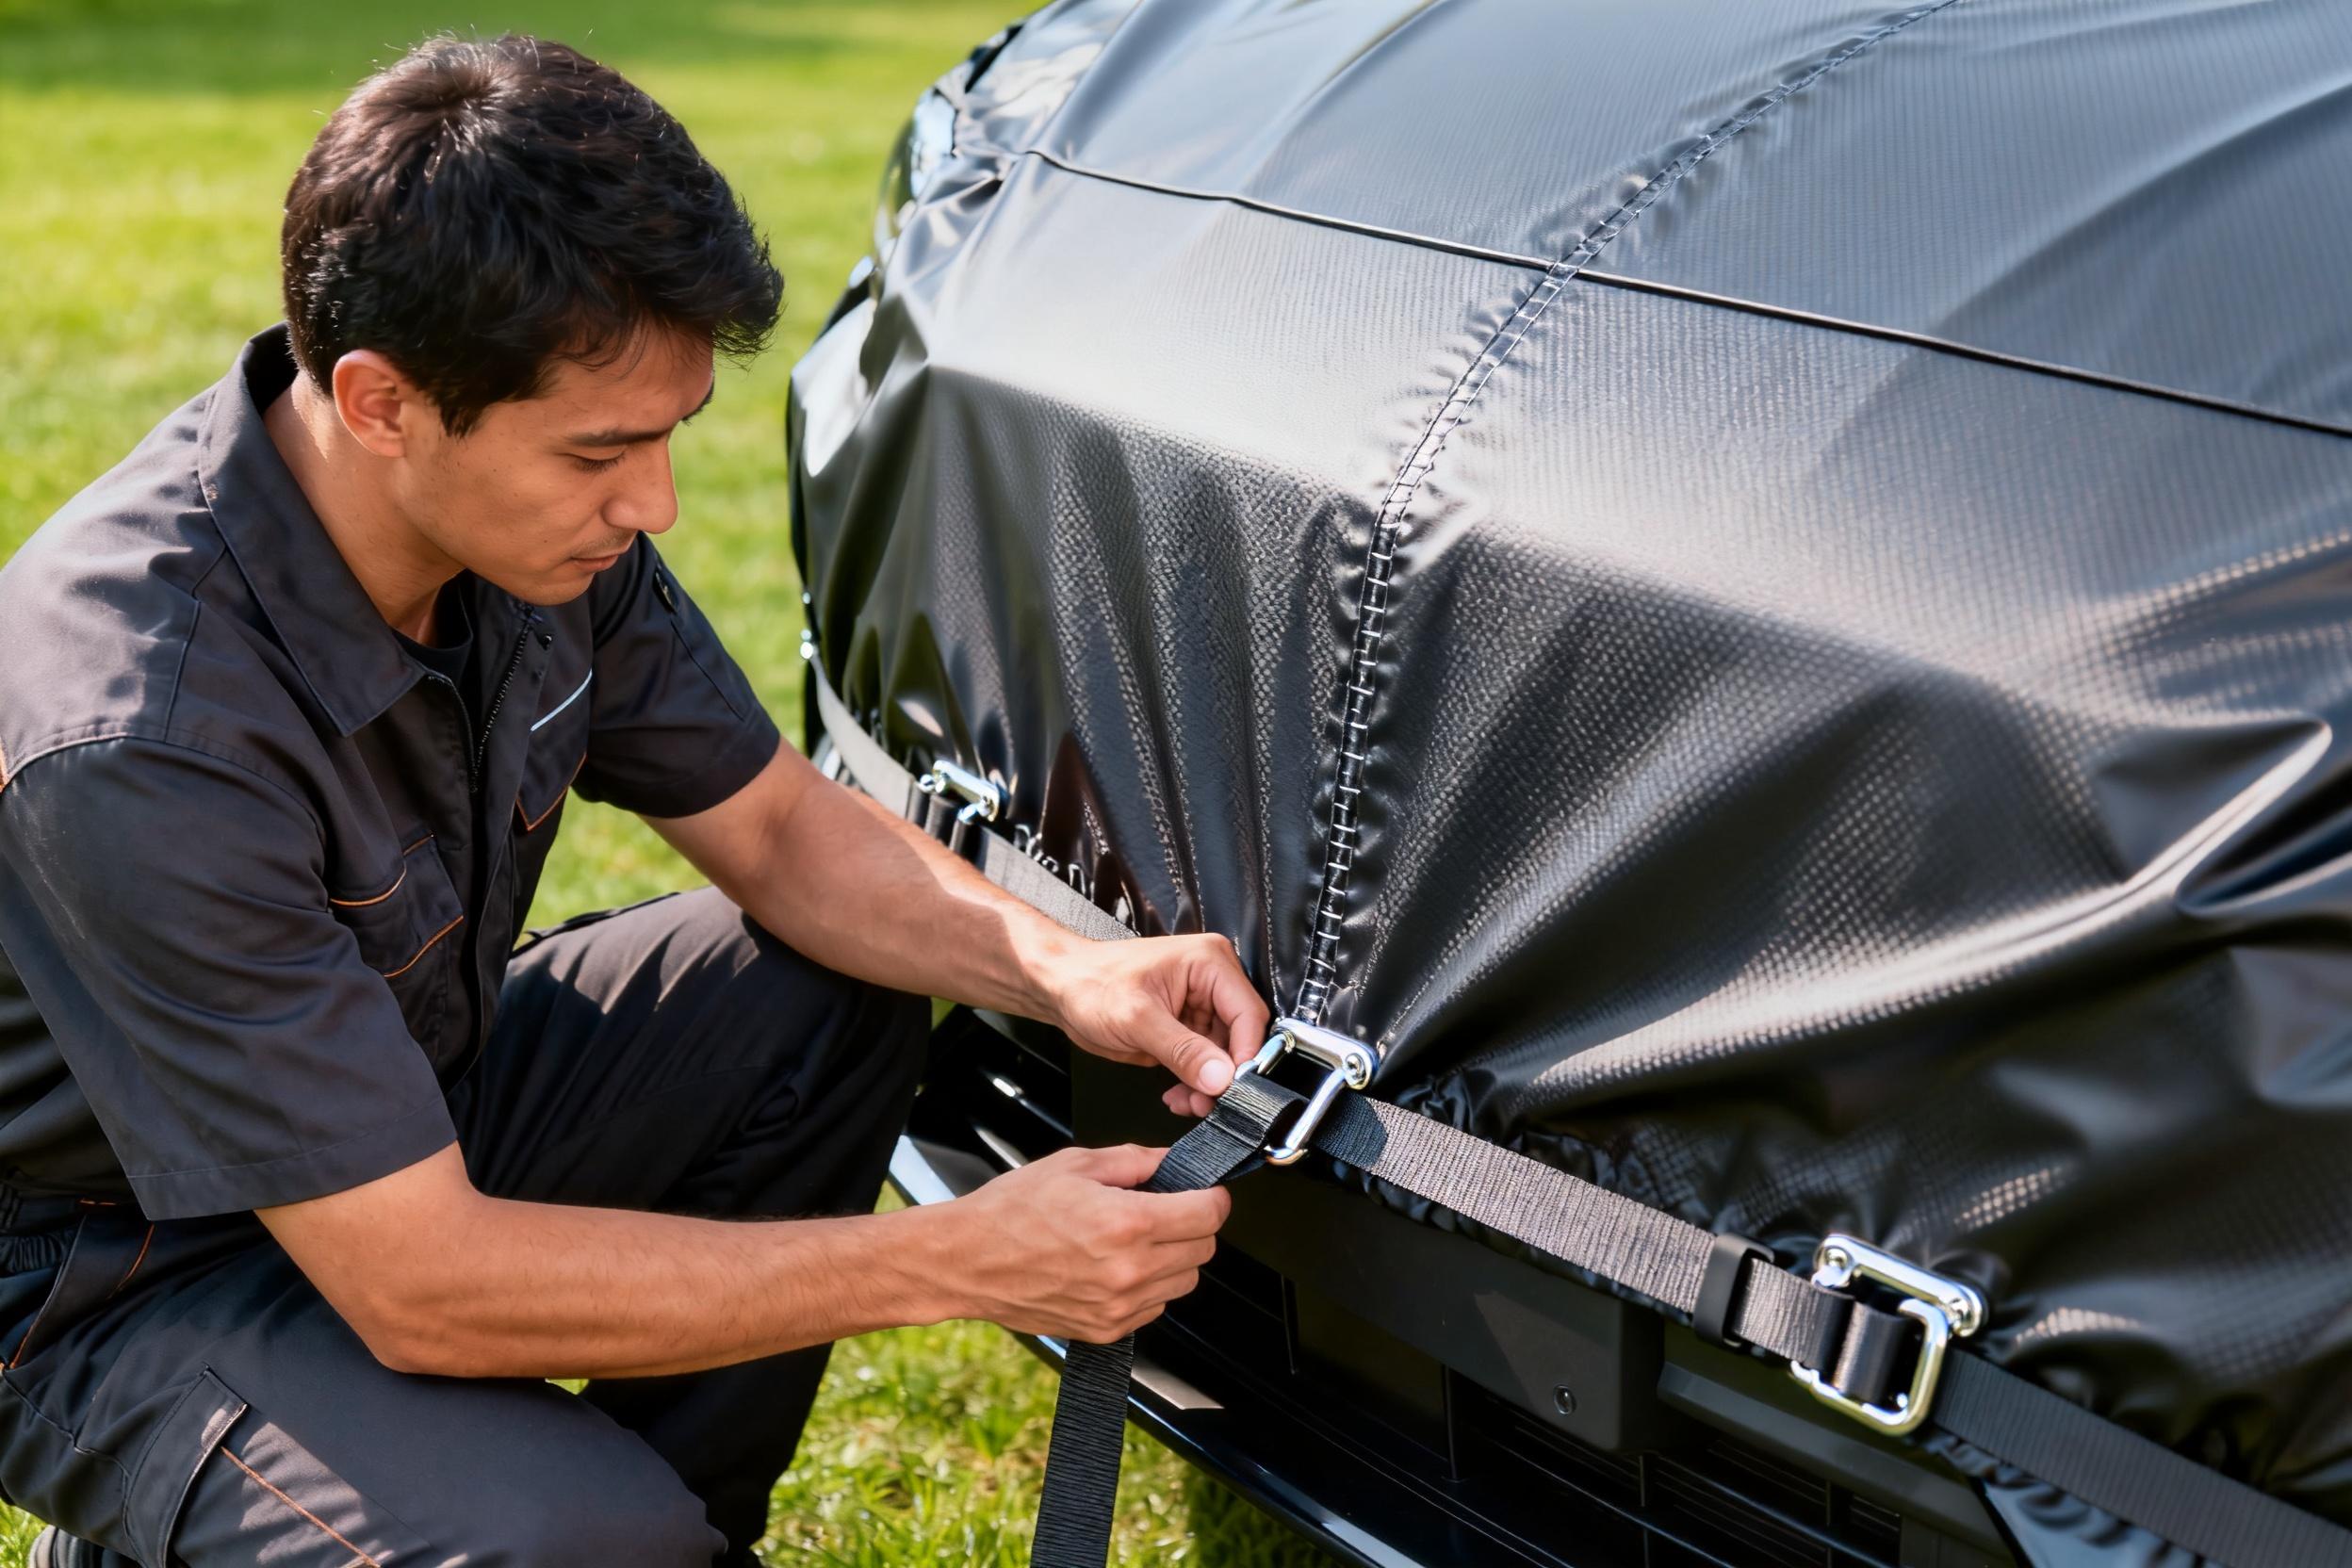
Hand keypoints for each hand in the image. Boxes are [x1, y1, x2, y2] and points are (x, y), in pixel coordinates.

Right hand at [945, 1144, 1230, 1341]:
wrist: (967, 1261)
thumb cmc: (1011, 1211)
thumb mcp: (1075, 1164)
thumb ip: (1135, 1160)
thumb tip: (1174, 1162)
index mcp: (1127, 1222)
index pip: (1208, 1214)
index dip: (1212, 1197)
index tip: (1204, 1192)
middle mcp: (1130, 1271)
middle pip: (1204, 1250)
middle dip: (1193, 1225)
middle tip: (1165, 1210)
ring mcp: (1119, 1306)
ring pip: (1184, 1282)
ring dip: (1174, 1259)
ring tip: (1135, 1240)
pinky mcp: (1107, 1330)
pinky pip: (1155, 1308)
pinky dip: (1149, 1287)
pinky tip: (1116, 1266)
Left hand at [1042, 934, 1270, 1117]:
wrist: (1060, 988)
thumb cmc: (1090, 983)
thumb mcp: (1137, 1019)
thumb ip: (1183, 1050)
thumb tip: (1221, 1077)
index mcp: (1208, 963)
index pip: (1248, 1013)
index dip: (1244, 1054)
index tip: (1232, 1088)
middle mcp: (1211, 981)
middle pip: (1240, 1038)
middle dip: (1224, 1075)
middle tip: (1206, 1103)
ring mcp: (1200, 1006)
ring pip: (1224, 1056)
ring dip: (1208, 1085)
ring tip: (1188, 1103)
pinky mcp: (1186, 1028)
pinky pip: (1204, 1062)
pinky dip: (1195, 1083)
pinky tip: (1178, 1095)